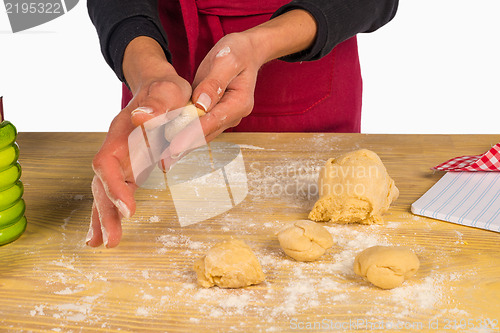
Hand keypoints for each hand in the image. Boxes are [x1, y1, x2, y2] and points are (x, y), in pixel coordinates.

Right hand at [87, 37, 190, 247]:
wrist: (160, 87)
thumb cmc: (166, 90)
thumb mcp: (168, 91)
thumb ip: (158, 103)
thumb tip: (142, 116)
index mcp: (123, 132)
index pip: (107, 162)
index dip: (114, 187)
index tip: (128, 210)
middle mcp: (117, 147)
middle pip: (102, 183)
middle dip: (105, 212)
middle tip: (111, 241)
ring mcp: (123, 158)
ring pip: (106, 190)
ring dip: (105, 217)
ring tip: (103, 243)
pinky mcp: (132, 165)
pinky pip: (118, 190)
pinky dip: (112, 210)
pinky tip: (109, 228)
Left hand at [167, 9, 317, 155]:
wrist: (246, 52)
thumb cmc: (237, 53)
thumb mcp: (226, 60)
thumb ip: (214, 83)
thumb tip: (201, 105)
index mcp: (239, 103)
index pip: (212, 122)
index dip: (192, 134)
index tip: (175, 145)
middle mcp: (234, 115)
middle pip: (207, 134)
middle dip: (185, 145)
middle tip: (164, 158)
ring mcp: (226, 117)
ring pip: (203, 135)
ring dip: (184, 145)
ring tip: (163, 156)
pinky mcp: (216, 115)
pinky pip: (200, 128)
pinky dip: (186, 135)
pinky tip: (169, 143)